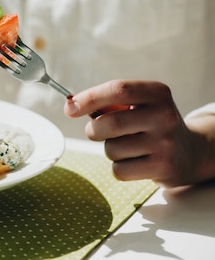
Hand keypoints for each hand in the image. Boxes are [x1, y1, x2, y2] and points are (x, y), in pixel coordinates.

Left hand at [64, 80, 214, 187]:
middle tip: (96, 131)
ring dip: (109, 150)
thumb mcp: (138, 105)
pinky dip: (119, 167)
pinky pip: (119, 170)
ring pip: (112, 149)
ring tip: (128, 147)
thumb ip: (107, 103)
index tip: (70, 108)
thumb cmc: (149, 125)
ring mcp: (165, 143)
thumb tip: (70, 106)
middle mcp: (164, 116)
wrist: (189, 152)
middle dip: (93, 130)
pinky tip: (135, 161)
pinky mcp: (162, 167)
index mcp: (157, 93)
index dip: (89, 98)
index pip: (118, 89)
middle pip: (110, 123)